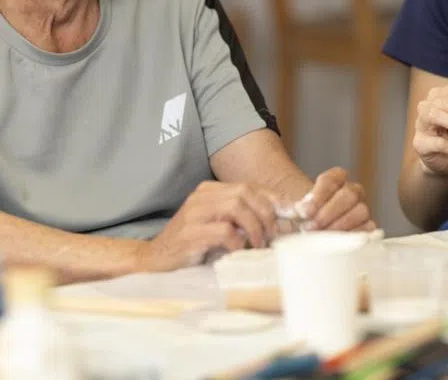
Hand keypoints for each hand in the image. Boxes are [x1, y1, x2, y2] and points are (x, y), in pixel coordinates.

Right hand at [140, 181, 279, 270]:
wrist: (154, 261)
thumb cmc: (192, 247)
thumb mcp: (219, 228)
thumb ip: (242, 221)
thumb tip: (280, 223)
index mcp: (211, 190)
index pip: (251, 187)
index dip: (275, 200)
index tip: (293, 215)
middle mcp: (203, 196)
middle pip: (246, 193)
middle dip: (266, 214)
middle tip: (271, 237)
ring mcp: (195, 212)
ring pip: (237, 207)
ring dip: (254, 228)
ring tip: (257, 245)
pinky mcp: (191, 232)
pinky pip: (224, 231)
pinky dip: (238, 242)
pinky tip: (237, 252)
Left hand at [292, 167, 375, 231]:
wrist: (305, 226)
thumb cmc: (298, 214)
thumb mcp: (288, 206)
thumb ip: (291, 205)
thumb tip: (300, 209)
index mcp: (335, 179)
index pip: (332, 179)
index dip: (319, 194)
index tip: (305, 210)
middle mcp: (352, 191)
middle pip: (349, 194)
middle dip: (329, 212)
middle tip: (311, 226)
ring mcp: (361, 209)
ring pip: (361, 211)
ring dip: (340, 226)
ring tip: (321, 237)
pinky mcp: (366, 228)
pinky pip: (368, 230)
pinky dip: (352, 237)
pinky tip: (336, 244)